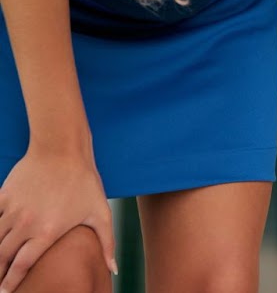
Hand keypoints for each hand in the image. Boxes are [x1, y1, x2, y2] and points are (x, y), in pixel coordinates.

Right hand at [0, 148, 115, 291]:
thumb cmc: (84, 181)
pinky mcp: (3, 196)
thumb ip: (107, 242)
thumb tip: (114, 268)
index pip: (22, 266)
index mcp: (47, 232)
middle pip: (2, 257)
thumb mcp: (101, 212)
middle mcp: (25, 225)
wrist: (62, 149)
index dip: (11, 282)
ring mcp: (12, 211)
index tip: (7, 292)